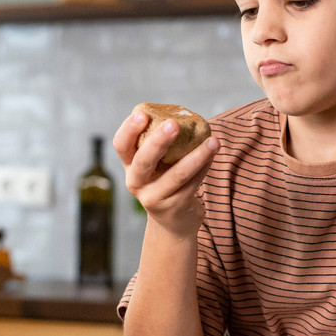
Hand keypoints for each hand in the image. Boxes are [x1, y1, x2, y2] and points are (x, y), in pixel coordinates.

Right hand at [112, 109, 218, 235]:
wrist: (173, 222)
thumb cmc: (165, 181)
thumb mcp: (156, 165)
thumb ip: (161, 144)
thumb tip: (184, 113)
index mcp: (130, 165)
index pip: (121, 145)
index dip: (128, 129)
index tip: (142, 114)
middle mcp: (137, 183)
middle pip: (143, 161)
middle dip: (158, 141)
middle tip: (174, 124)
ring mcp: (154, 198)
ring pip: (176, 174)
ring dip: (197, 156)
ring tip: (213, 141)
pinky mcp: (174, 208)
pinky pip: (193, 184)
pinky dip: (205, 167)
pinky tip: (213, 154)